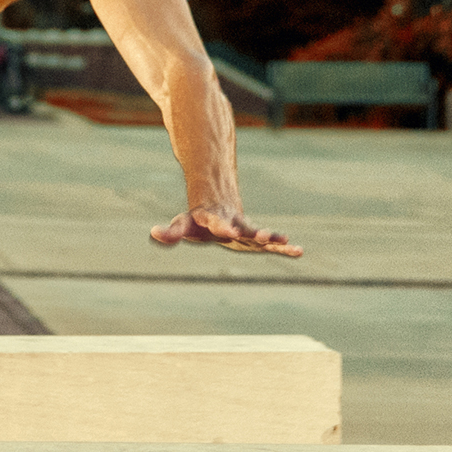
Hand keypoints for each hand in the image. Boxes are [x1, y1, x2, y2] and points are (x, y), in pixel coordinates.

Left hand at [150, 204, 301, 257]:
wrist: (219, 200)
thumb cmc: (198, 218)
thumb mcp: (183, 224)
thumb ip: (170, 232)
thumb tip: (153, 233)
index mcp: (214, 220)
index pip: (217, 224)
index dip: (222, 227)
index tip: (229, 232)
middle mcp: (233, 224)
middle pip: (243, 229)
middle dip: (252, 233)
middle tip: (262, 236)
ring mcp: (245, 230)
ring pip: (260, 234)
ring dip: (271, 239)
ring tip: (287, 242)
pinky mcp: (254, 237)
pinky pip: (270, 243)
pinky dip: (283, 247)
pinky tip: (298, 251)